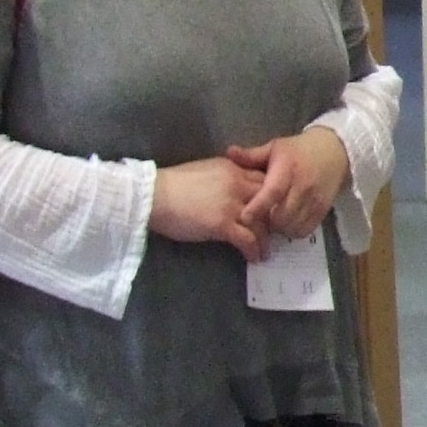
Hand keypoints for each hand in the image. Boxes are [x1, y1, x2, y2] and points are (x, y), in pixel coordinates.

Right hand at [151, 156, 268, 259]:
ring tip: (264, 251)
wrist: (153, 196)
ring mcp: (231, 204)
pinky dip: (253, 250)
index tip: (271, 211)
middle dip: (273, 218)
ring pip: (261, 223)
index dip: (271, 197)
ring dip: (265, 240)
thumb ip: (224, 179)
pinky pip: (247, 239)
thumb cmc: (172, 185)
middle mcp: (237, 183)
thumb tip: (234, 191)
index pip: (263, 180)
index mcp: (232, 168)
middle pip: (269, 201)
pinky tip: (253, 258)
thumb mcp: (205, 172)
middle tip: (273, 233)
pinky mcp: (222, 224)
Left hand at [227, 129, 351, 240]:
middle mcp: (303, 187)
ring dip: (280, 228)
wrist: (335, 151)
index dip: (258, 207)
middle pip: (282, 215)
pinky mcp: (323, 210)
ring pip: (293, 226)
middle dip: (267, 222)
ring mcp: (315, 200)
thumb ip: (252, 155)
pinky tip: (287, 223)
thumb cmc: (299, 150)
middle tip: (258, 219)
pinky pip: (305, 229)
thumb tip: (228, 153)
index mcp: (288, 169)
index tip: (244, 218)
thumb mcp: (275, 147)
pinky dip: (293, 231)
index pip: (272, 193)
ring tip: (272, 221)